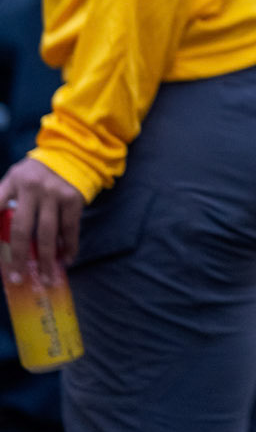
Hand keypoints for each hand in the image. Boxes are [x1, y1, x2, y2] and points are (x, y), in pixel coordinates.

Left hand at [0, 156, 83, 282]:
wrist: (72, 153)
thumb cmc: (36, 173)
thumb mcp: (15, 178)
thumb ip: (5, 199)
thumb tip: (1, 235)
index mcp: (13, 182)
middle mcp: (33, 188)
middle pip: (22, 229)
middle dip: (19, 257)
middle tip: (18, 278)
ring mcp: (54, 193)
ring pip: (48, 234)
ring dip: (47, 260)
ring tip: (47, 278)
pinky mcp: (73, 199)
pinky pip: (70, 229)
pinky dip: (69, 247)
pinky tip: (66, 261)